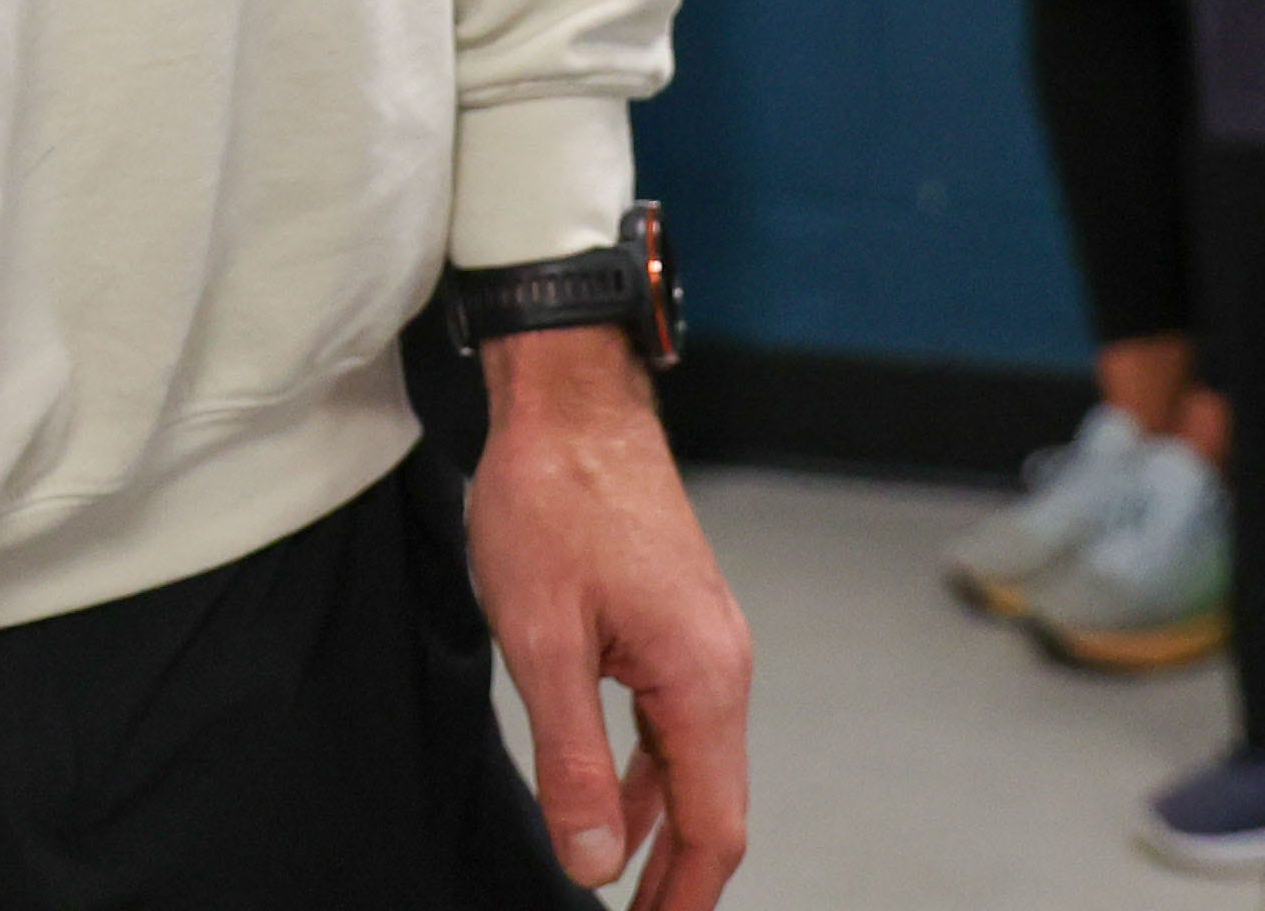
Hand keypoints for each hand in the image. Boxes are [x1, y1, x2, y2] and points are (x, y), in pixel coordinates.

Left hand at [472, 329, 752, 909]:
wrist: (569, 402)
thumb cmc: (551, 501)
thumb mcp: (543, 640)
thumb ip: (572, 759)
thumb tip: (596, 861)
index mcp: (701, 679)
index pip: (715, 827)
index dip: (683, 898)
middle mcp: (722, 665)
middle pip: (713, 805)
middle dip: (675, 879)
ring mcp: (704, 641)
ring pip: (692, 765)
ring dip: (659, 829)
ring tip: (620, 888)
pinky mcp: (678, 621)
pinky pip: (673, 722)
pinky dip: (648, 774)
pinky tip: (612, 800)